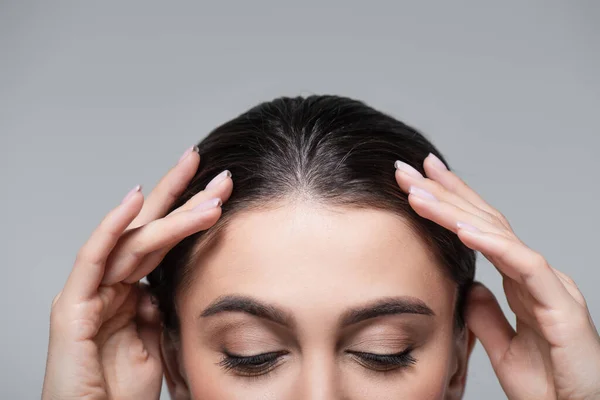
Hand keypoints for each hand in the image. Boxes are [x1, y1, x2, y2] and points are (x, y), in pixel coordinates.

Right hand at [42, 146, 232, 399]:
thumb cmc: (120, 392)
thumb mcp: (156, 341)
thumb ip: (161, 307)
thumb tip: (173, 282)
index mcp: (130, 291)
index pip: (164, 242)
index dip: (191, 214)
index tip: (221, 192)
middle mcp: (109, 284)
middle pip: (150, 230)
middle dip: (184, 196)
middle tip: (218, 171)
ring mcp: (89, 292)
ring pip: (135, 240)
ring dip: (173, 214)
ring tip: (210, 194)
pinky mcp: (71, 308)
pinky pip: (92, 258)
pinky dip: (112, 227)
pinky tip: (135, 200)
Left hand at [394, 153, 599, 399]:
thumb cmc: (550, 386)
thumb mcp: (504, 348)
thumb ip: (487, 315)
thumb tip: (470, 288)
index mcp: (521, 280)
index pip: (482, 230)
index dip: (452, 202)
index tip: (420, 181)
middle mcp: (535, 274)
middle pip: (485, 221)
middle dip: (446, 193)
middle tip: (410, 170)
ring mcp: (550, 285)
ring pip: (499, 235)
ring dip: (455, 211)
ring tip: (418, 192)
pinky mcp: (562, 306)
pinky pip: (525, 266)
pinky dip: (493, 245)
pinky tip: (463, 229)